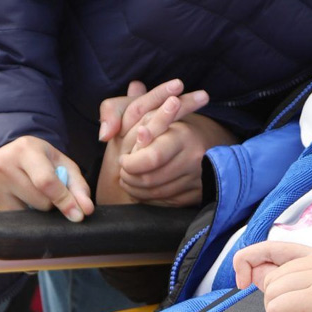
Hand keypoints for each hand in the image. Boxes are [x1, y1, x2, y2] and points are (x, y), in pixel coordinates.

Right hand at [0, 137, 93, 220]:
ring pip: (22, 216)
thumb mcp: (61, 165)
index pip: (46, 182)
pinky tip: (14, 203)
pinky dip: (16, 219)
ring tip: (28, 198)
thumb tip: (85, 211)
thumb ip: (78, 186)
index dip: (64, 200)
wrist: (1, 156)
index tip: (78, 215)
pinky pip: (5, 223)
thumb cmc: (38, 162)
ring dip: (32, 214)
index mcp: (25, 150)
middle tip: (44, 194)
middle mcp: (1, 165)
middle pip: (38, 203)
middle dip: (49, 205)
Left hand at [97, 79, 232, 206]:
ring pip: (156, 193)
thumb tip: (106, 134)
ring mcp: (198, 179)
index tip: (124, 159)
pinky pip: (166, 202)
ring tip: (131, 177)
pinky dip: (149, 197)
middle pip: (150, 179)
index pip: (151, 158)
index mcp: (182, 135)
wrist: (205, 141)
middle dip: (129, 177)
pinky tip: (144, 187)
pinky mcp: (197, 194)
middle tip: (124, 170)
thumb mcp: (145, 109)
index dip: (131, 163)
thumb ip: (120, 113)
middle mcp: (194, 159)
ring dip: (136, 188)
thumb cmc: (167, 123)